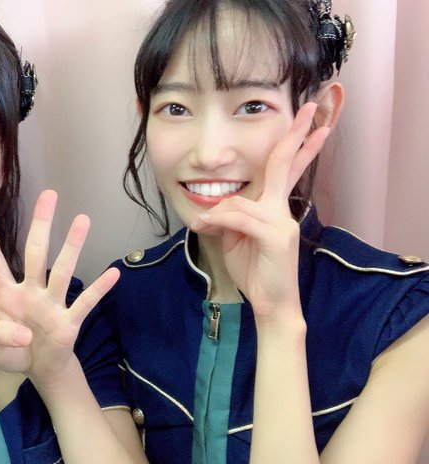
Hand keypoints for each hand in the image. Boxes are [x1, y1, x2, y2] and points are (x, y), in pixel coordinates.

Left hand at [0, 190, 119, 389]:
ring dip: (72, 247)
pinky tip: (113, 274)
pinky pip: (85, 303)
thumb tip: (24, 334)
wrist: (39, 370)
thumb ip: (0, 338)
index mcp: (6, 292)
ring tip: (82, 220)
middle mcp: (31, 291)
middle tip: (49, 195)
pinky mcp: (69, 322)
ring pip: (62, 271)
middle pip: (35, 252)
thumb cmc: (12, 351)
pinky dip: (98, 290)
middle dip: (41, 224)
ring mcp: (52, 304)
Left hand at [191, 103, 330, 321]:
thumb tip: (213, 207)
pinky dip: (218, 221)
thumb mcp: (235, 239)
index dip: (297, 145)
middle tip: (311, 108)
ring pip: (241, 201)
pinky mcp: (276, 236)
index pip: (284, 169)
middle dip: (297, 135)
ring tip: (203, 226)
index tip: (311, 122)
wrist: (271, 303)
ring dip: (216, 214)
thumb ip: (230, 217)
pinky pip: (239, 217)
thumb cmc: (255, 270)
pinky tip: (207, 227)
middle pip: (284, 164)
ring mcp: (281, 222)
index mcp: (274, 207)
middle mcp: (281, 210)